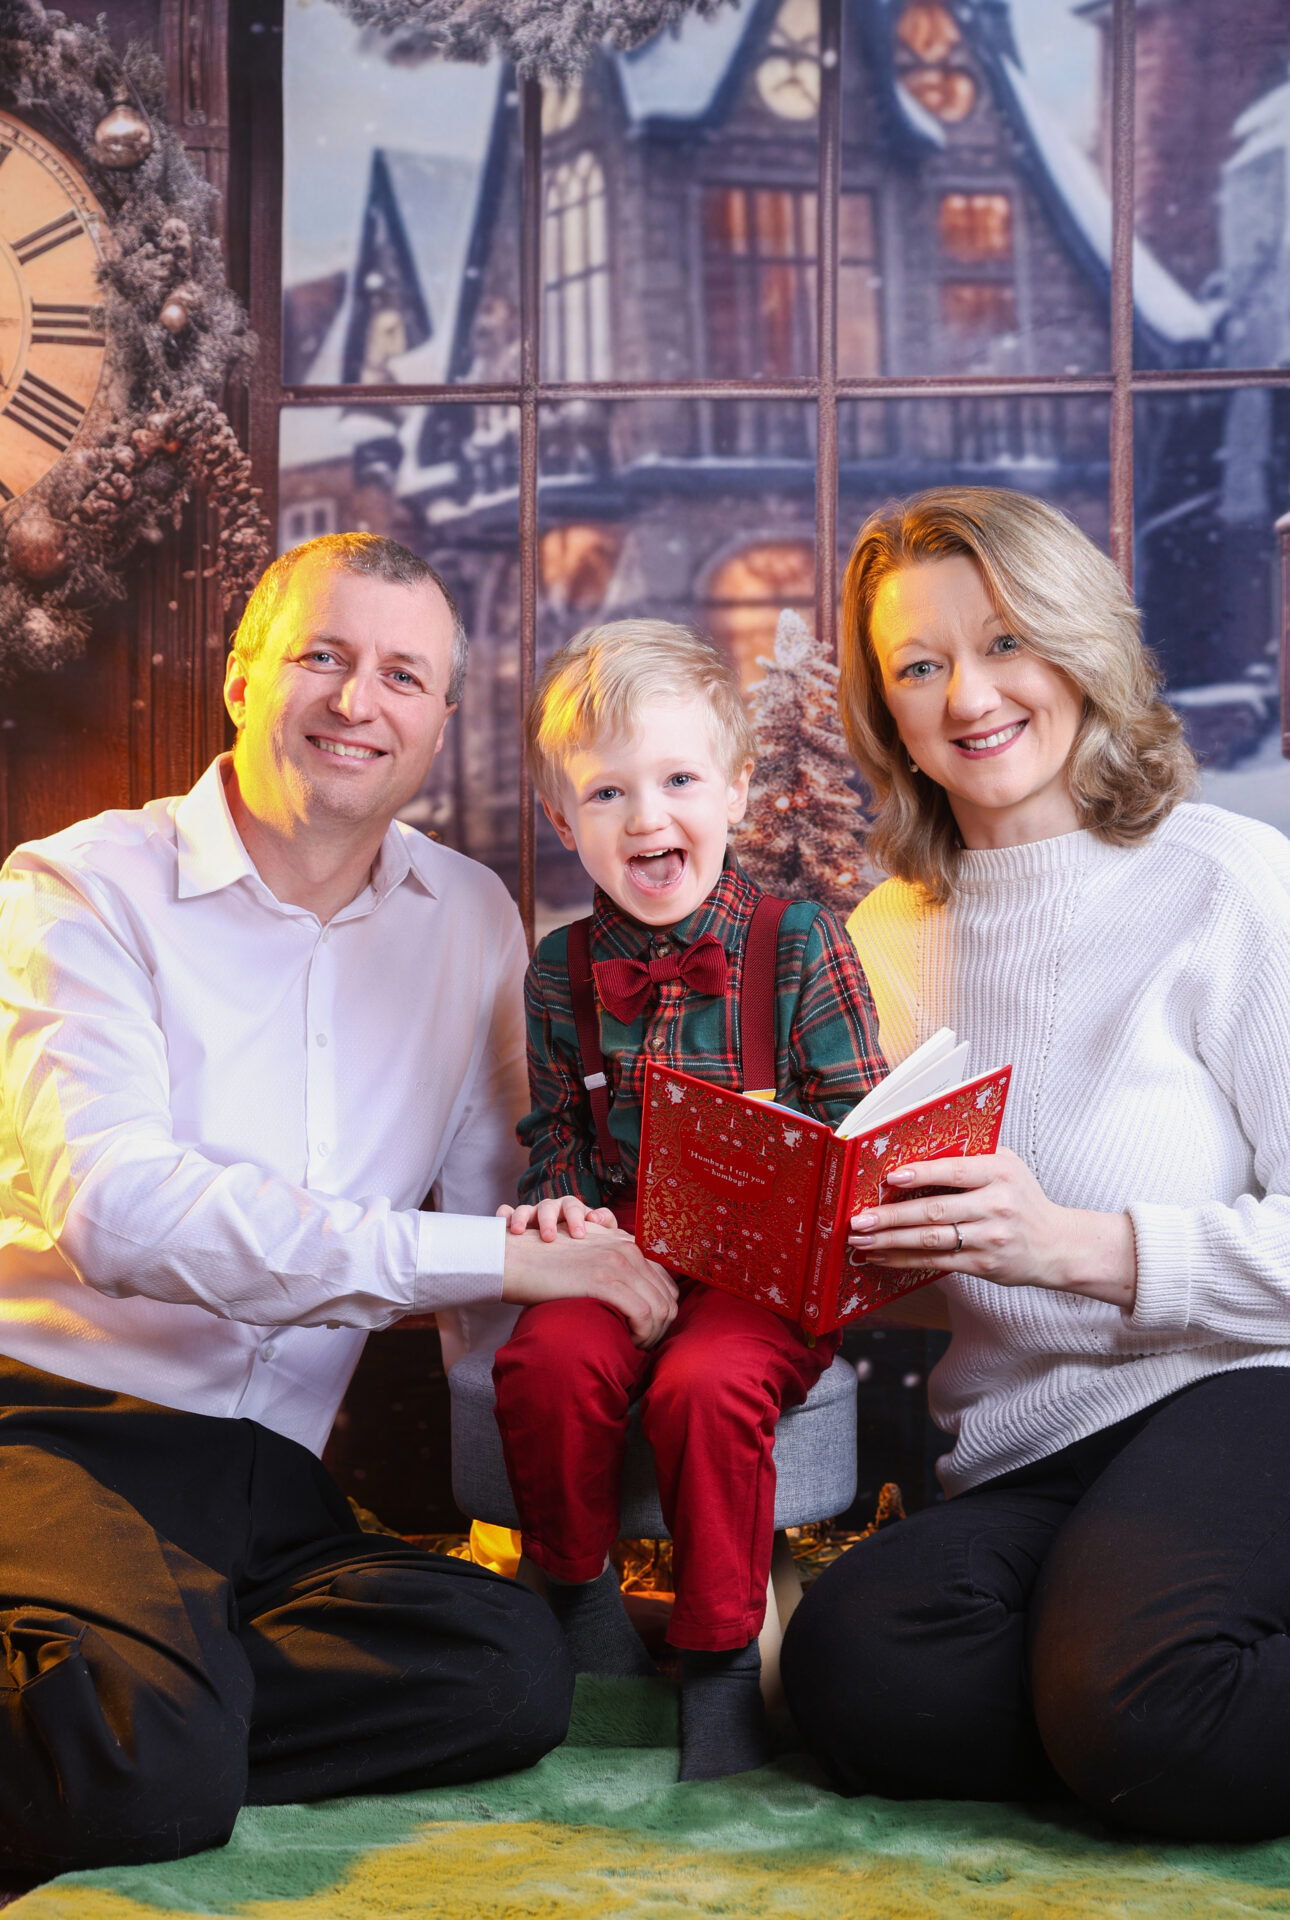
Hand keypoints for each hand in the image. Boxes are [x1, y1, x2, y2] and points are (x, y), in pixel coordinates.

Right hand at [497, 1194, 618, 1241]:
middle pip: (548, 1206)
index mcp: (570, 1210)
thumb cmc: (581, 1244)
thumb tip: (597, 1218)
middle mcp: (550, 1209)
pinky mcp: (514, 1222)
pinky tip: (503, 1227)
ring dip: (522, 1217)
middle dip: (548, 1220)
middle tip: (549, 1238)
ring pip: (525, 1208)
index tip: (579, 1236)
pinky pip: (506, 1212)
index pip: (573, 1207)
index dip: (576, 1219)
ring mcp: (531, 1214)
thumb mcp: (598, 1235)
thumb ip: (605, 1224)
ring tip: (519, 1232)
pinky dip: (504, 1216)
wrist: (563, 1257)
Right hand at [501, 1217, 678, 1346]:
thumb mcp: (584, 1259)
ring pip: (660, 1308)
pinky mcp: (605, 1280)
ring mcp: (618, 1263)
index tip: (647, 1331)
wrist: (513, 1258)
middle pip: (668, 1297)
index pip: (666, 1282)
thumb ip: (608, 1269)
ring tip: (635, 1347)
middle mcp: (628, 1249)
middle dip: (662, 1328)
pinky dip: (641, 1334)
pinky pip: (643, 1314)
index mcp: (625, 1243)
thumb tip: (628, 1299)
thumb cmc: (543, 1267)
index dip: (663, 1312)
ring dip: (653, 1335)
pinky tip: (627, 1342)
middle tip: (643, 1346)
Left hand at [847, 1147, 1137, 1309]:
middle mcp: (996, 1206)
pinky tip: (881, 1256)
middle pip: (934, 1210)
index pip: (955, 1171)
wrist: (1057, 1245)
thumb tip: (915, 1153)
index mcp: (1000, 1173)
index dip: (921, 1174)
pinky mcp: (983, 1265)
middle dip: (890, 1216)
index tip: (889, 1177)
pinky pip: (936, 1263)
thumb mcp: (1007, 1167)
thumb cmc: (1022, 1199)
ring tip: (860, 1239)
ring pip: (930, 1240)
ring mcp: (989, 1238)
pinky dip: (904, 1259)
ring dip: (890, 1240)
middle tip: (858, 1218)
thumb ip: (971, 1157)